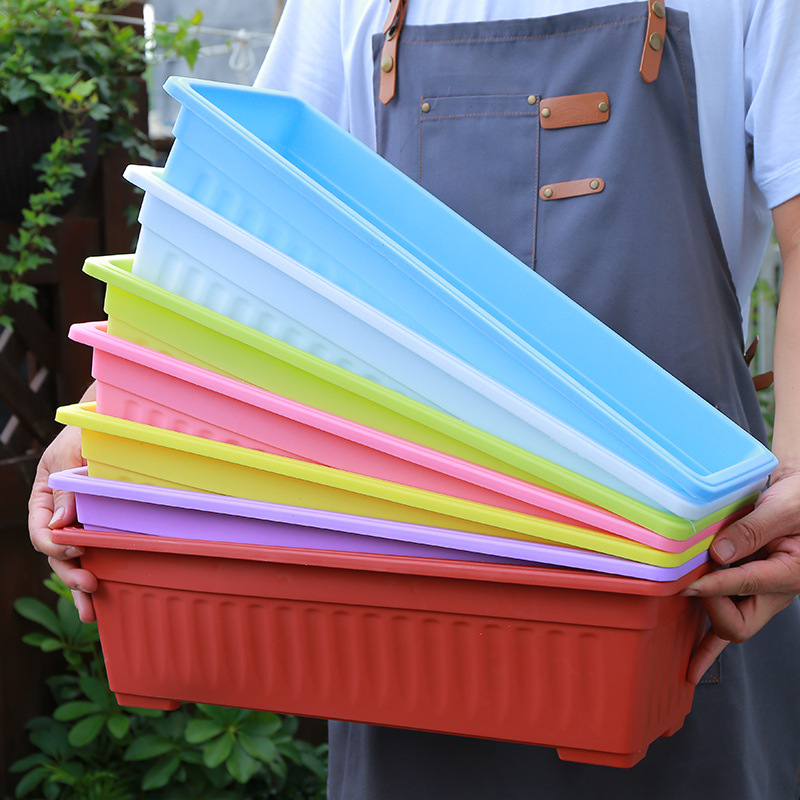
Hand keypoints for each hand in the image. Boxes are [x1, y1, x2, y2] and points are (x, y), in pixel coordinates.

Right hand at [28, 425, 97, 622]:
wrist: (111, 425)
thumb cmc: (86, 432)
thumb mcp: (70, 453)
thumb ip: (64, 487)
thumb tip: (60, 523)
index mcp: (44, 498)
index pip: (40, 530)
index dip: (53, 544)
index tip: (74, 549)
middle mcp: (59, 516)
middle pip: (57, 554)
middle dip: (70, 573)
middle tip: (89, 587)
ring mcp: (80, 524)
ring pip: (75, 561)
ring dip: (81, 586)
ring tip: (92, 611)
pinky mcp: (102, 527)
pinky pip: (98, 553)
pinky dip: (100, 573)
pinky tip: (106, 598)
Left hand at [683, 468, 799, 684]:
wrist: (797, 493)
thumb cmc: (798, 497)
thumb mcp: (784, 506)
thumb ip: (754, 529)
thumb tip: (721, 554)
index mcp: (790, 572)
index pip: (747, 585)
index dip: (715, 586)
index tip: (689, 584)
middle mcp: (773, 590)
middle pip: (738, 623)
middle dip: (710, 605)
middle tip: (689, 580)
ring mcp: (758, 594)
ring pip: (727, 623)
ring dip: (702, 611)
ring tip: (679, 594)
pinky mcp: (745, 590)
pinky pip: (727, 625)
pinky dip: (709, 646)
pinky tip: (692, 667)